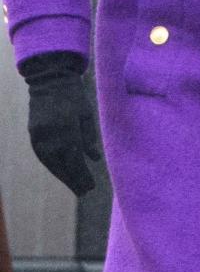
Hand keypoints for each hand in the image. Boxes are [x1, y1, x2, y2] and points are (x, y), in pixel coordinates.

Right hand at [22, 53, 100, 196]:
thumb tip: (94, 159)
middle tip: (84, 192)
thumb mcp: (87, 114)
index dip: (82, 174)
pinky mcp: (33, 133)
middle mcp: (52, 134)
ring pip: (50, 162)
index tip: (91, 186)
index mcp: (67, 128)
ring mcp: (40, 134)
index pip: (75, 158)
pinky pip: (41, 155)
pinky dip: (51, 165)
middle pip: (63, 163)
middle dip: (74, 179)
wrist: (49, 80)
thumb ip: (90, 137)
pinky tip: (59, 172)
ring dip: (61, 176)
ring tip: (73, 185)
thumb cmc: (74, 96)